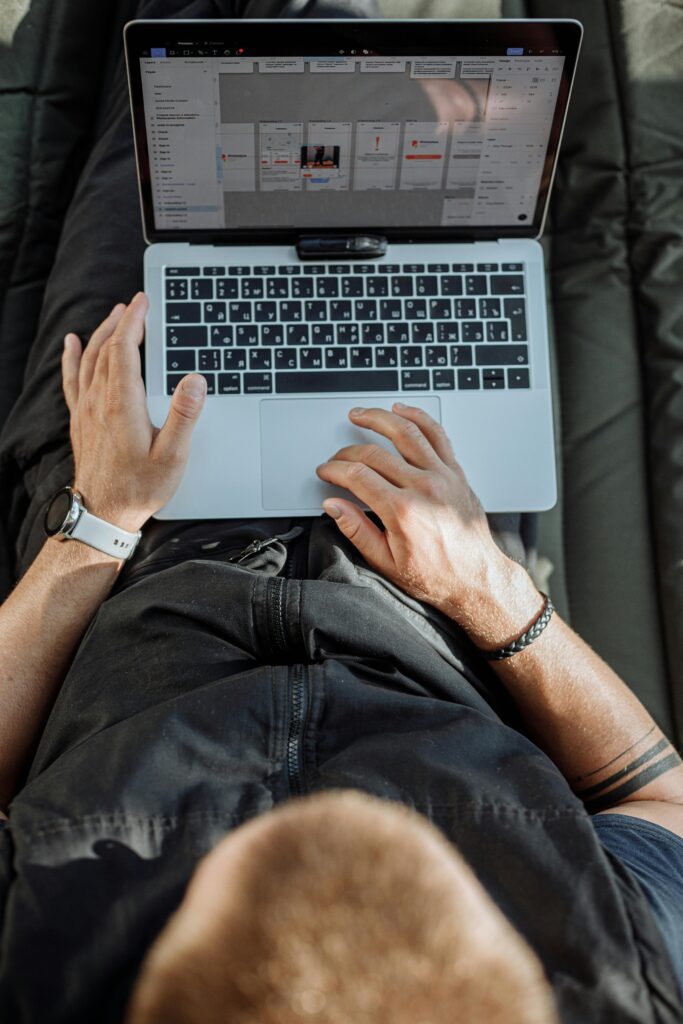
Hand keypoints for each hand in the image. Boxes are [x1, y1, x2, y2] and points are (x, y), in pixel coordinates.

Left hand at [61, 293, 205, 531]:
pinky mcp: (80, 420)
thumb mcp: (172, 456)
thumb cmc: (140, 488)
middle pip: (107, 348)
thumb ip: (185, 416)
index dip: (134, 322)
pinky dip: (73, 357)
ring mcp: (86, 410)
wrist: (103, 514)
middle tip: (136, 305)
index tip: (143, 302)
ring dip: (103, 333)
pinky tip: (73, 344)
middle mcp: (100, 401)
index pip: (125, 349)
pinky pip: (72, 378)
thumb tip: (195, 380)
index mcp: (123, 405)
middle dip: (122, 322)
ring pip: (90, 359)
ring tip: (115, 315)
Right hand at [315, 404, 509, 622]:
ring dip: (379, 418)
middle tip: (336, 458)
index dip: (335, 470)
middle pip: (375, 454)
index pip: (358, 476)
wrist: (476, 578)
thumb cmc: (435, 575)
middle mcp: (424, 487)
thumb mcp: (386, 562)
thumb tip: (334, 505)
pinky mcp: (456, 473)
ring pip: (406, 433)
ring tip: (360, 414)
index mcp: (403, 511)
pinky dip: (419, 417)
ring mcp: (443, 476)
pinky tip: (402, 410)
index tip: (326, 472)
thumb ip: (356, 529)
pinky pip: (437, 435)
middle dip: (348, 452)